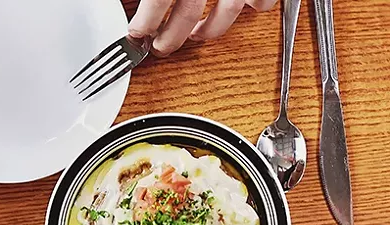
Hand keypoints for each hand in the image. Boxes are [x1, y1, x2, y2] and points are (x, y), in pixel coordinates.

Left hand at [130, 0, 277, 56]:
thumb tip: (135, 1)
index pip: (157, 2)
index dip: (144, 24)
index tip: (135, 36)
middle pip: (188, 16)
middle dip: (171, 38)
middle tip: (159, 47)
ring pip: (226, 13)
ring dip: (208, 30)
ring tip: (196, 34)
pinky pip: (262, 2)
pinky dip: (253, 8)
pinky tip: (239, 8)